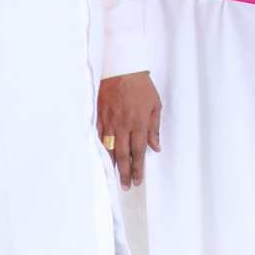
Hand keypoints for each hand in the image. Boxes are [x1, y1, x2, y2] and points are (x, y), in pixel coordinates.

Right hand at [97, 71, 162, 187]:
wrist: (122, 68)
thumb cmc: (141, 86)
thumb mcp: (155, 105)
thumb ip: (154, 128)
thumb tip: (155, 148)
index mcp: (139, 123)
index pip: (138, 151)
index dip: (137, 168)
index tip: (137, 180)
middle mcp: (123, 125)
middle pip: (123, 154)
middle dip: (124, 172)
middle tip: (125, 186)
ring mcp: (109, 121)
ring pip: (109, 148)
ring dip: (112, 164)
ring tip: (113, 177)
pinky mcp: (99, 115)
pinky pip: (98, 136)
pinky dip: (99, 148)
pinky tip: (100, 158)